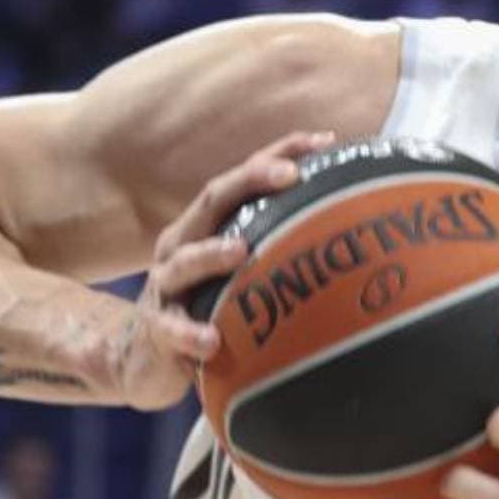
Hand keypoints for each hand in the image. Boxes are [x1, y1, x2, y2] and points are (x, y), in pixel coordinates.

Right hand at [111, 130, 332, 409]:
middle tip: (291, 175)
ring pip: (185, 262)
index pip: (244, 179)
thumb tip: (352, 239)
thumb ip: (279, 253)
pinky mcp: (158, 329)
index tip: (325, 140)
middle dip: (250, 181)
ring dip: (213, 253)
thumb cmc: (207, 308)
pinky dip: (191, 334)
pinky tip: (212, 341)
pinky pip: (172, 329)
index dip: (282, 153)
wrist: (146, 358)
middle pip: (213, 200)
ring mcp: (166, 285)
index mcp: (207, 226)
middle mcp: (182, 245)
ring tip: (242, 250)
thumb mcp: (239, 275)